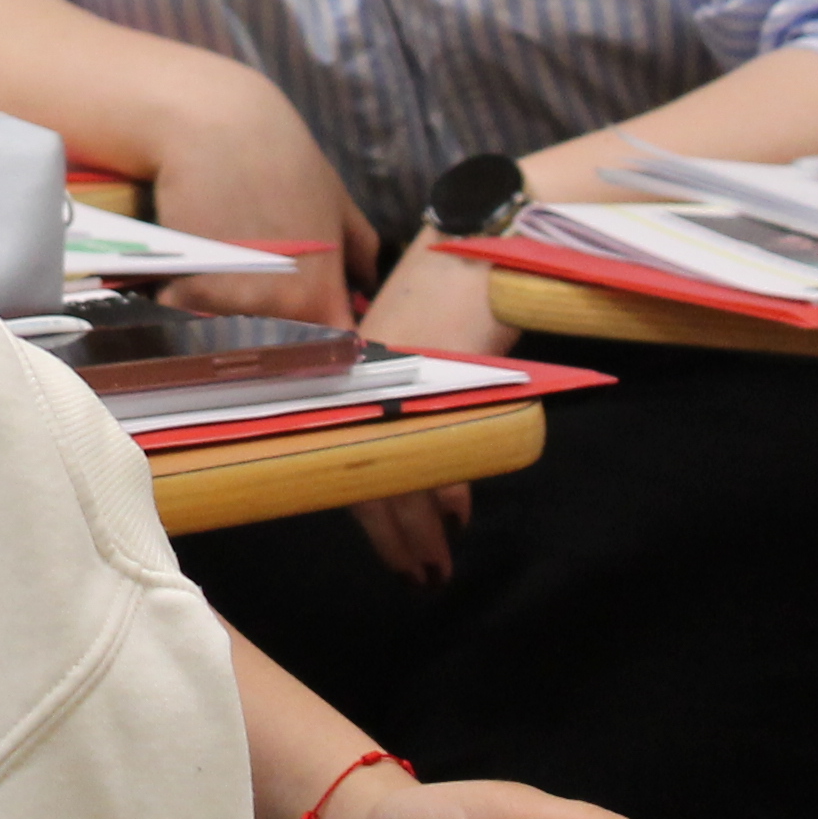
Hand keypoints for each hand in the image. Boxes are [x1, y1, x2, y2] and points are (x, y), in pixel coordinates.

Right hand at [143, 71, 377, 328]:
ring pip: (229, 329)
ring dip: (226, 313)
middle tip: (261, 290)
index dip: (327, 346)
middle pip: (276, 344)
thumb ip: (358, 250)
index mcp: (319, 295)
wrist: (216, 127)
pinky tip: (195, 264)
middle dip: (272, 329)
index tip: (317, 334)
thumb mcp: (336, 200)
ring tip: (226, 272)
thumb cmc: (282, 159)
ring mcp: (232, 301)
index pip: (333, 348)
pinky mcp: (185, 286)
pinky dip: (189, 296)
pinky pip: (189, 310)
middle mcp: (280, 309)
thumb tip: (368, 287)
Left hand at [343, 245, 515, 580]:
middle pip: (369, 472)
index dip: (360, 509)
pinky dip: (452, 490)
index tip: (379, 545)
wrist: (483, 241)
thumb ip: (388, 396)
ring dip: (422, 526)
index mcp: (349, 371)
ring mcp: (410, 382)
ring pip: (407, 472)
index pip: (334, 452)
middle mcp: (370, 380)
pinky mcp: (451, 381)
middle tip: (415, 576)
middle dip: (393, 533)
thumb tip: (387, 457)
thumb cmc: (440, 289)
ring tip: (434, 566)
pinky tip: (457, 515)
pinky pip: (444, 452)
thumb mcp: (403, 344)